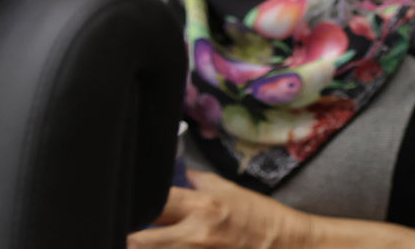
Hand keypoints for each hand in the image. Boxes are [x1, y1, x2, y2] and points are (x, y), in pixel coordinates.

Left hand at [129, 170, 309, 248]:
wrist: (284, 244)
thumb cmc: (260, 218)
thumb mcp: (230, 190)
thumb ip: (198, 182)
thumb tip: (177, 173)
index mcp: (201, 206)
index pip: (151, 205)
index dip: (135, 207)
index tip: (132, 208)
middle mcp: (193, 235)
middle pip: (136, 241)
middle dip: (129, 237)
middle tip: (132, 232)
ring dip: (146, 245)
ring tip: (150, 240)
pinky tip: (171, 246)